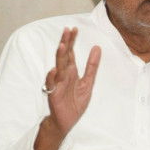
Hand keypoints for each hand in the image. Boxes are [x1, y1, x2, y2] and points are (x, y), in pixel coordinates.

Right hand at [34, 27, 100, 149]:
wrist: (65, 121)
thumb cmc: (74, 102)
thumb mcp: (88, 83)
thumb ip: (92, 66)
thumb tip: (97, 48)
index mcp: (71, 72)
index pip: (70, 53)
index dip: (71, 41)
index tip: (74, 28)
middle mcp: (63, 75)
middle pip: (64, 56)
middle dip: (65, 43)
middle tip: (67, 30)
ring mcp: (58, 84)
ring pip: (58, 68)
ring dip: (59, 57)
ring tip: (62, 46)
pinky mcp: (54, 95)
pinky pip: (52, 85)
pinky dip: (52, 78)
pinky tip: (54, 70)